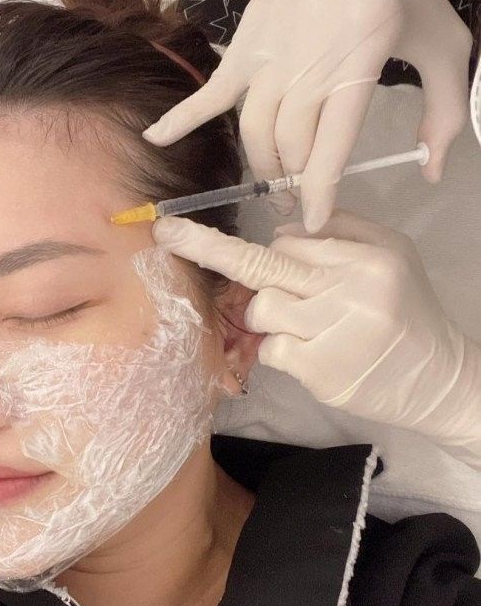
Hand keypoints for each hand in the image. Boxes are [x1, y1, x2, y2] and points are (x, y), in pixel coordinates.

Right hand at [144, 0, 471, 232]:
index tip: (314, 221)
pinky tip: (155, 137)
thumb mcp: (445, 45)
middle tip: (296, 202)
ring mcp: (268, 59)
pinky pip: (210, 92)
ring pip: (254, 132)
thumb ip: (446, 110)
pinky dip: (181, 117)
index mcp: (356, 68)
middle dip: (293, 183)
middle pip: (289, 146)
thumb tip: (432, 170)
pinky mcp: (243, 49)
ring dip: (261, 166)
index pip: (330, 148)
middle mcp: (306, 69)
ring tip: (270, 186)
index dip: (320, 192)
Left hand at [152, 209, 480, 467]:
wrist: (439, 378)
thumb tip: (280, 232)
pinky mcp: (322, 371)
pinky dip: (283, 349)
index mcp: (368, 256)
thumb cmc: (406, 310)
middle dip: (206, 247)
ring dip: (271, 316)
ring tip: (312, 325)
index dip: (257, 246)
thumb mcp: (389, 254)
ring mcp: (335, 332)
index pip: (289, 241)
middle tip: (165, 232)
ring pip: (262, 308)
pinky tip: (317, 353)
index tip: (189, 227)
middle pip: (262, 264)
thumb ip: (338, 232)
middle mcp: (351, 289)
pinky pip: (272, 348)